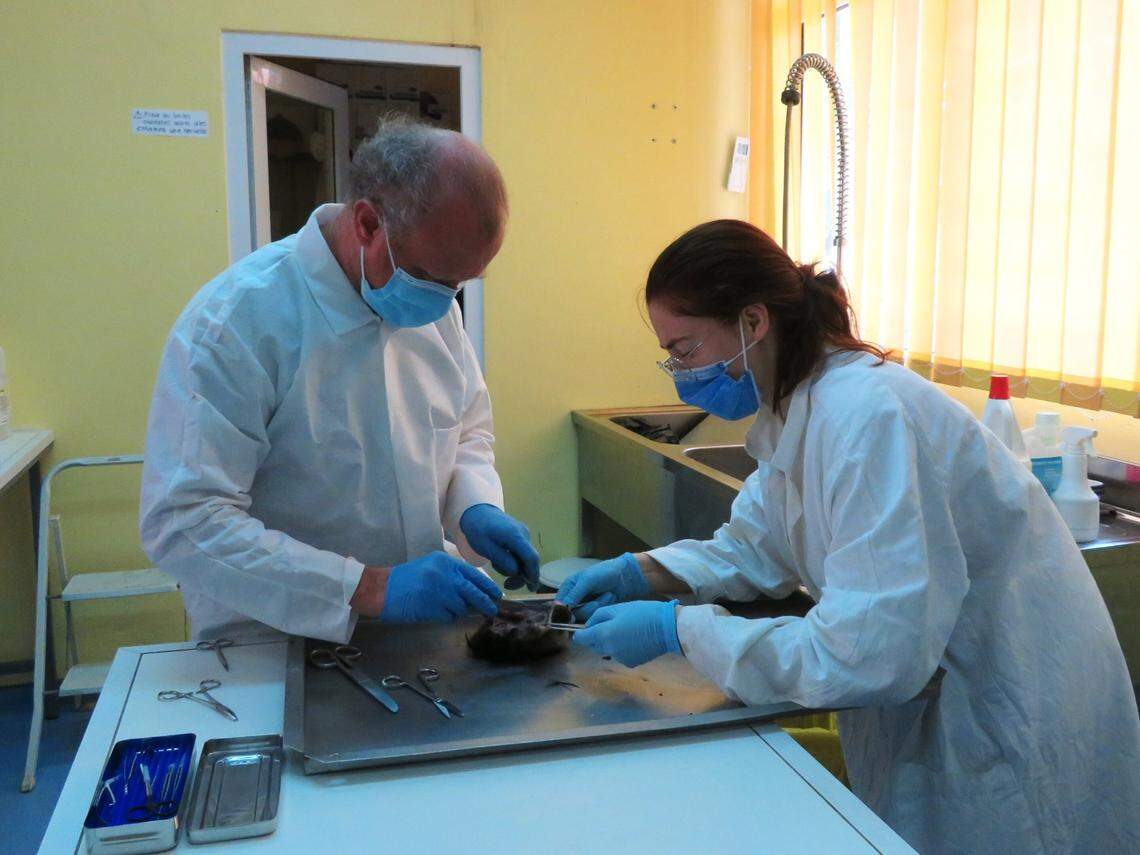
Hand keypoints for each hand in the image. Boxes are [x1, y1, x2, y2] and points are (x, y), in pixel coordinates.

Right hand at [380, 552, 501, 622]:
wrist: (383, 589)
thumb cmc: (408, 578)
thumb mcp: (432, 567)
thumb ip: (452, 574)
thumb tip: (476, 589)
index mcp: (445, 562)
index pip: (473, 574)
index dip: (487, 586)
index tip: (495, 594)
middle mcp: (444, 574)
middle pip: (473, 591)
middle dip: (485, 602)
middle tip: (491, 610)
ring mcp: (438, 591)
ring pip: (462, 606)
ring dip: (458, 610)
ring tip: (445, 607)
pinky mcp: (432, 607)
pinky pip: (449, 616)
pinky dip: (447, 617)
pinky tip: (436, 612)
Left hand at [459, 504, 539, 590]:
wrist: (476, 512)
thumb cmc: (478, 530)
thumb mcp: (486, 548)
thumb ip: (503, 561)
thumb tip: (516, 572)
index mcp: (515, 536)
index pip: (531, 558)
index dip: (533, 574)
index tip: (531, 588)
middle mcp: (524, 534)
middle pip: (530, 560)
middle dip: (520, 575)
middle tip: (507, 585)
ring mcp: (523, 534)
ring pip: (525, 558)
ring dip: (514, 567)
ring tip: (496, 565)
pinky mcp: (521, 535)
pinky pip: (521, 552)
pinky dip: (514, 560)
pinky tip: (500, 559)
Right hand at [556, 553, 648, 619]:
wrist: (624, 576)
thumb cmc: (604, 573)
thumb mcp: (587, 581)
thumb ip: (574, 595)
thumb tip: (561, 607)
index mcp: (568, 588)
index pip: (558, 604)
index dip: (563, 611)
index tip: (572, 614)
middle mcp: (574, 598)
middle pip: (572, 614)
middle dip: (588, 607)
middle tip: (597, 598)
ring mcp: (585, 605)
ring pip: (585, 616)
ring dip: (598, 605)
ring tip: (607, 594)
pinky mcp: (595, 611)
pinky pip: (595, 616)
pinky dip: (604, 606)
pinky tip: (609, 597)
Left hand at [573, 600, 681, 667]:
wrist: (667, 628)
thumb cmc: (642, 613)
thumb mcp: (617, 608)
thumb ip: (598, 617)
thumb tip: (588, 626)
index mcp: (603, 634)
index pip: (581, 638)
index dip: (579, 633)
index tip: (582, 629)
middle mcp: (608, 649)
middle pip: (593, 645)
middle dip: (595, 636)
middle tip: (608, 624)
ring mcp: (619, 658)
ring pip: (606, 650)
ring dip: (608, 642)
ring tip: (623, 630)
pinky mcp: (630, 663)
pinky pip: (618, 654)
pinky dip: (620, 648)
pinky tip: (632, 639)